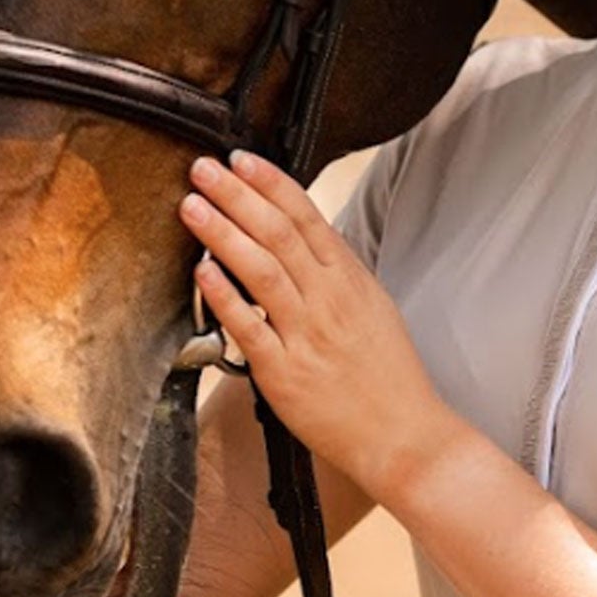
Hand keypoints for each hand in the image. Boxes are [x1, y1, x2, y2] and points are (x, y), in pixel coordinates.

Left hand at [176, 149, 460, 503]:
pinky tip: (202, 272)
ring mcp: (307, 336)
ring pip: (261, 271)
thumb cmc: (387, 375)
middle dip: (237, 196)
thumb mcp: (371, 307)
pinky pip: (251, 328)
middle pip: (278, 233)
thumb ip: (336, 272)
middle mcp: (329, 300)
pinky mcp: (286, 375)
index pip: (307, 215)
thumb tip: (303, 236)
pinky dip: (226, 296)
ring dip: (223, 233)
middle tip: (203, 168)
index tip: (241, 159)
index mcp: (350, 279)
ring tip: (192, 206)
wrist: (404, 436)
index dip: (271, 183)